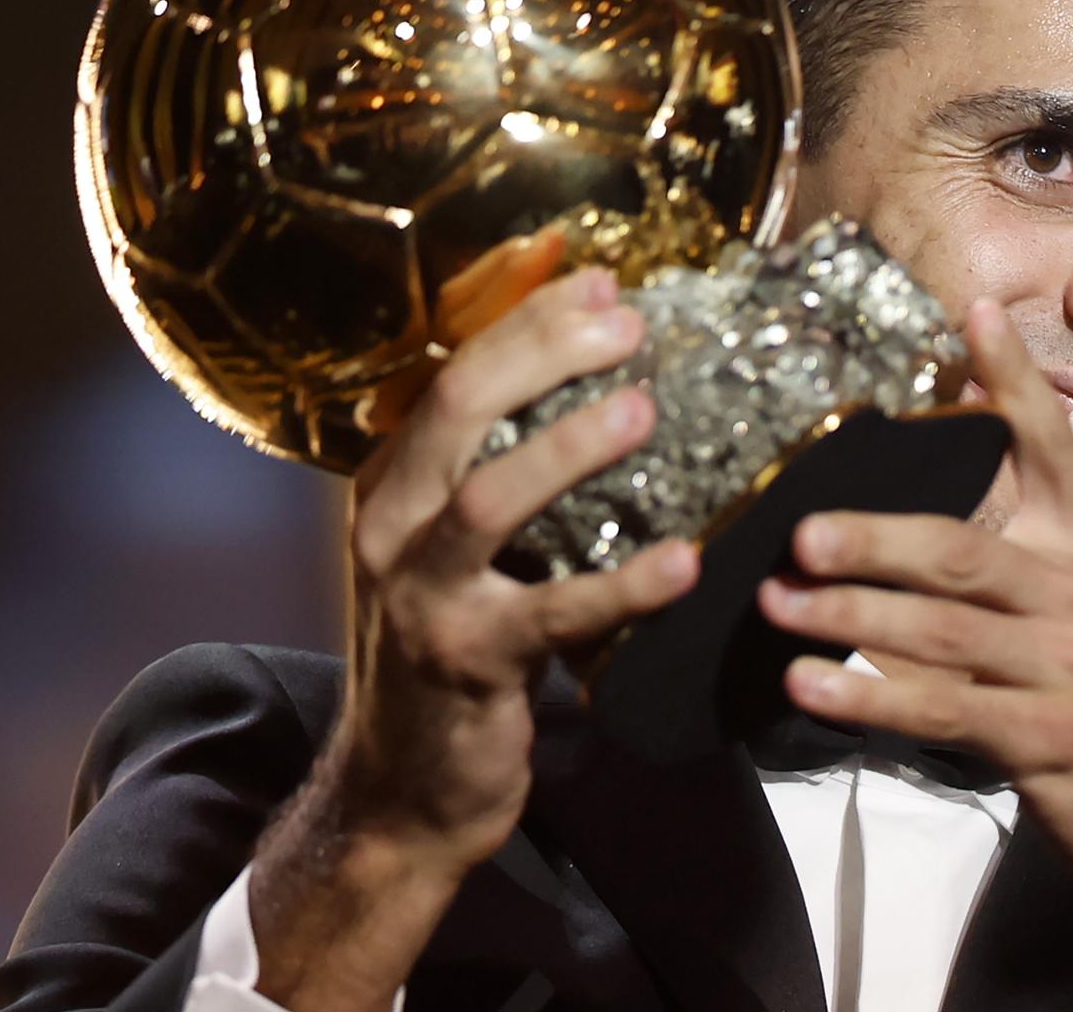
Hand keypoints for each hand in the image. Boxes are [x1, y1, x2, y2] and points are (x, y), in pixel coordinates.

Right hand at [251, 239, 698, 1008]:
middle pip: (460, 409)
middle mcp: (389, 524)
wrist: (400, 787)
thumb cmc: (451, 645)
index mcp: (393, 482)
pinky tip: (683, 563)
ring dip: (568, 448)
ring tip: (643, 411)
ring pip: (489, 498)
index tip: (605, 284)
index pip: (453, 372)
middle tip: (630, 324)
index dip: (529, 320)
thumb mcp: (456, 547)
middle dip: (544, 353)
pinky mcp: (467, 661)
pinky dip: (622, 586)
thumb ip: (499, 467)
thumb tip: (586, 373)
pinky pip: (552, 613)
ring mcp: (420, 594)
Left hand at [757, 298, 1072, 920]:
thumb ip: (1015, 520)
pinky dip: (869, 698)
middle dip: (875, 539)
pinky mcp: (1046, 741)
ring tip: (777, 606)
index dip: (1012, 378)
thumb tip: (942, 427)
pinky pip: (944, 712)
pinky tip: (810, 687)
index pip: (1049, 444)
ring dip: (851, 620)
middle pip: (963, 551)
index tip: (974, 310)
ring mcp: (1066, 668)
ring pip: (943, 633)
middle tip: (801, 533)